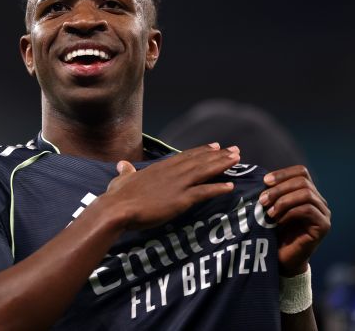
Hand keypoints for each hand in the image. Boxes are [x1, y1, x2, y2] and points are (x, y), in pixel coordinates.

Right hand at [103, 143, 238, 230]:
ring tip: (237, 159)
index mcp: (159, 168)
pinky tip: (230, 186)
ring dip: (222, 165)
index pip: (185, 156)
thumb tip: (122, 165)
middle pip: (199, 161)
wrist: (118, 209)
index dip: (201, 151)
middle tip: (235, 149)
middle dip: (218, 155)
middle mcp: (171, 172)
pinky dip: (217, 188)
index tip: (214, 146)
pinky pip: (203, 192)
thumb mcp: (121, 179)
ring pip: (204, 172)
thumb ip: (126, 172)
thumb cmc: (117, 196)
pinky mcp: (180, 199)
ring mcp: (177, 185)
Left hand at [259, 165, 330, 275]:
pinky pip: (308, 210)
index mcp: (307, 192)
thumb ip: (271, 192)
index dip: (283, 173)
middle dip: (279, 188)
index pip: (301, 172)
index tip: (264, 181)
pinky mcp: (323, 226)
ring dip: (283, 200)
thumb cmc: (273, 231)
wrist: (280, 258)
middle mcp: (319, 200)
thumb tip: (261, 177)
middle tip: (262, 200)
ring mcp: (323, 213)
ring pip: (306, 194)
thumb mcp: (270, 207)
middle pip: (303, 181)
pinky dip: (290, 212)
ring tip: (268, 212)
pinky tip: (277, 221)